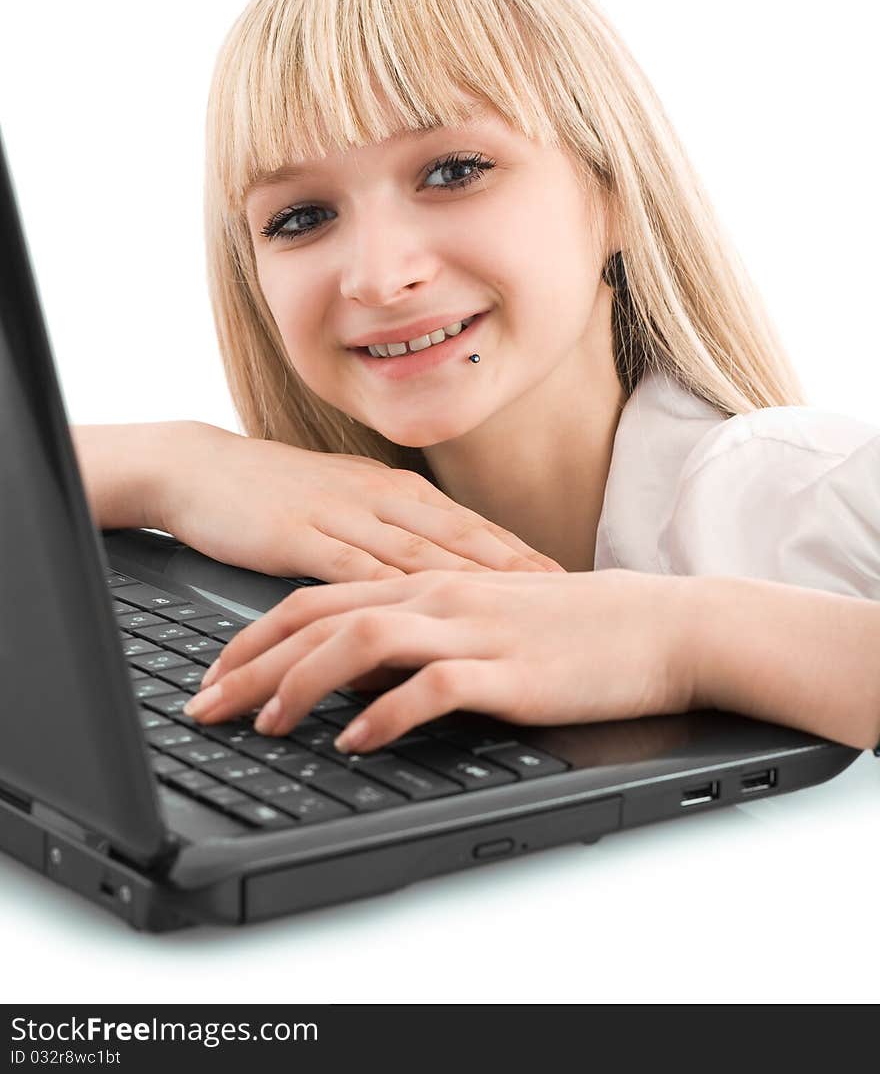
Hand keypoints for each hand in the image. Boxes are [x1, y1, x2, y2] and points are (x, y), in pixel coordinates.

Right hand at [159, 423, 565, 580]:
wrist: (198, 467)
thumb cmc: (272, 490)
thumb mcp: (343, 503)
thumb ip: (387, 532)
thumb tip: (435, 565)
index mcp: (393, 489)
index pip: (469, 524)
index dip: (519, 550)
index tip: (566, 575)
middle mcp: (378, 497)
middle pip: (460, 537)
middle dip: (516, 568)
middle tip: (567, 595)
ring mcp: (341, 514)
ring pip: (419, 553)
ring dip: (473, 581)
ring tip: (517, 607)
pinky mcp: (300, 537)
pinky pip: (354, 570)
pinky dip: (393, 596)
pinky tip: (422, 616)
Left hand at [183, 568, 696, 752]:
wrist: (663, 625)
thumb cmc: (577, 627)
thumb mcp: (483, 620)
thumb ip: (417, 635)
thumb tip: (355, 673)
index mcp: (426, 582)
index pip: (316, 599)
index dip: (254, 636)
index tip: (215, 675)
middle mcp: (437, 596)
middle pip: (316, 618)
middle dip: (250, 663)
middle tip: (206, 707)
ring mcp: (471, 628)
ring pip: (359, 642)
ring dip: (302, 684)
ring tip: (269, 725)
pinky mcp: (506, 669)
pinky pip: (429, 687)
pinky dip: (383, 715)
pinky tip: (355, 742)